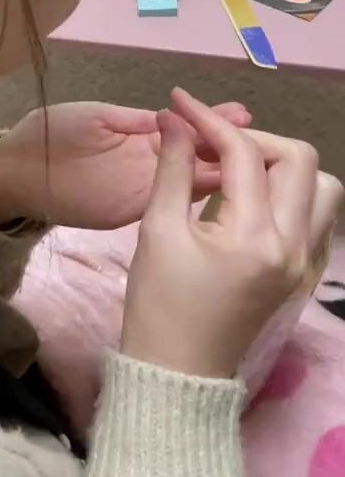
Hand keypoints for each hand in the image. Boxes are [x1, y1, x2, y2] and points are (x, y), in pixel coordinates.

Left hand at [0, 97, 251, 229]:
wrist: (18, 169)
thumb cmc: (52, 133)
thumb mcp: (99, 117)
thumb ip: (137, 120)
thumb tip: (176, 114)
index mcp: (142, 136)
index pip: (187, 129)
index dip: (213, 122)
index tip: (243, 113)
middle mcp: (150, 163)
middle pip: (197, 156)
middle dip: (227, 146)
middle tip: (259, 138)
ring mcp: (144, 189)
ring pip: (191, 181)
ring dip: (220, 171)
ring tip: (252, 162)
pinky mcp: (133, 210)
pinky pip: (170, 202)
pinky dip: (195, 195)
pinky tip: (223, 189)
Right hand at [121, 89, 343, 378]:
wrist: (176, 372)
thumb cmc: (158, 304)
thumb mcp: (157, 230)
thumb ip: (173, 167)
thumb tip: (174, 118)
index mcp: (255, 237)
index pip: (243, 154)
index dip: (208, 120)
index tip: (178, 104)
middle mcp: (293, 245)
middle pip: (298, 159)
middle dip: (252, 138)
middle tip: (209, 142)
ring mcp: (304, 261)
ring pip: (320, 186)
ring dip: (282, 164)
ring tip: (236, 168)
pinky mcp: (301, 271)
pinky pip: (316, 215)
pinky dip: (291, 192)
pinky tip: (251, 195)